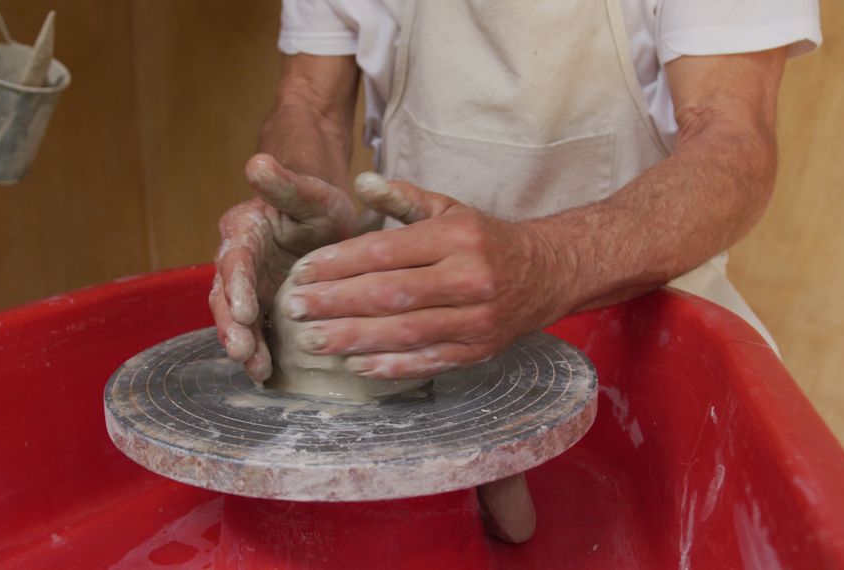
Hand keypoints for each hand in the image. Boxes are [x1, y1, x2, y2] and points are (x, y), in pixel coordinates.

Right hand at [209, 154, 355, 381]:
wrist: (321, 218)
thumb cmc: (316, 202)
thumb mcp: (309, 191)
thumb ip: (284, 183)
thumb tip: (257, 162)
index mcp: (244, 231)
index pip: (235, 260)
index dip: (237, 285)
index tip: (244, 310)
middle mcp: (238, 262)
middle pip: (227, 297)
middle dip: (232, 327)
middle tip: (243, 353)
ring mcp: (248, 288)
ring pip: (237, 320)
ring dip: (244, 345)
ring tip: (256, 370)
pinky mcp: (262, 308)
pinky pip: (256, 331)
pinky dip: (259, 351)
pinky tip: (267, 374)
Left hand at [278, 173, 571, 378]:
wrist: (548, 273)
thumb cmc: (485, 239)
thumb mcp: (448, 208)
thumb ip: (402, 197)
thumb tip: (360, 183)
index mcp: (455, 237)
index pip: (385, 251)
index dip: (339, 263)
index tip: (303, 272)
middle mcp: (469, 278)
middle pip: (390, 294)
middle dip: (336, 303)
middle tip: (295, 308)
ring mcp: (476, 319)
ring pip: (405, 332)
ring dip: (354, 338)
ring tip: (313, 340)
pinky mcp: (480, 350)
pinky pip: (429, 361)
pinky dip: (390, 366)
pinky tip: (355, 365)